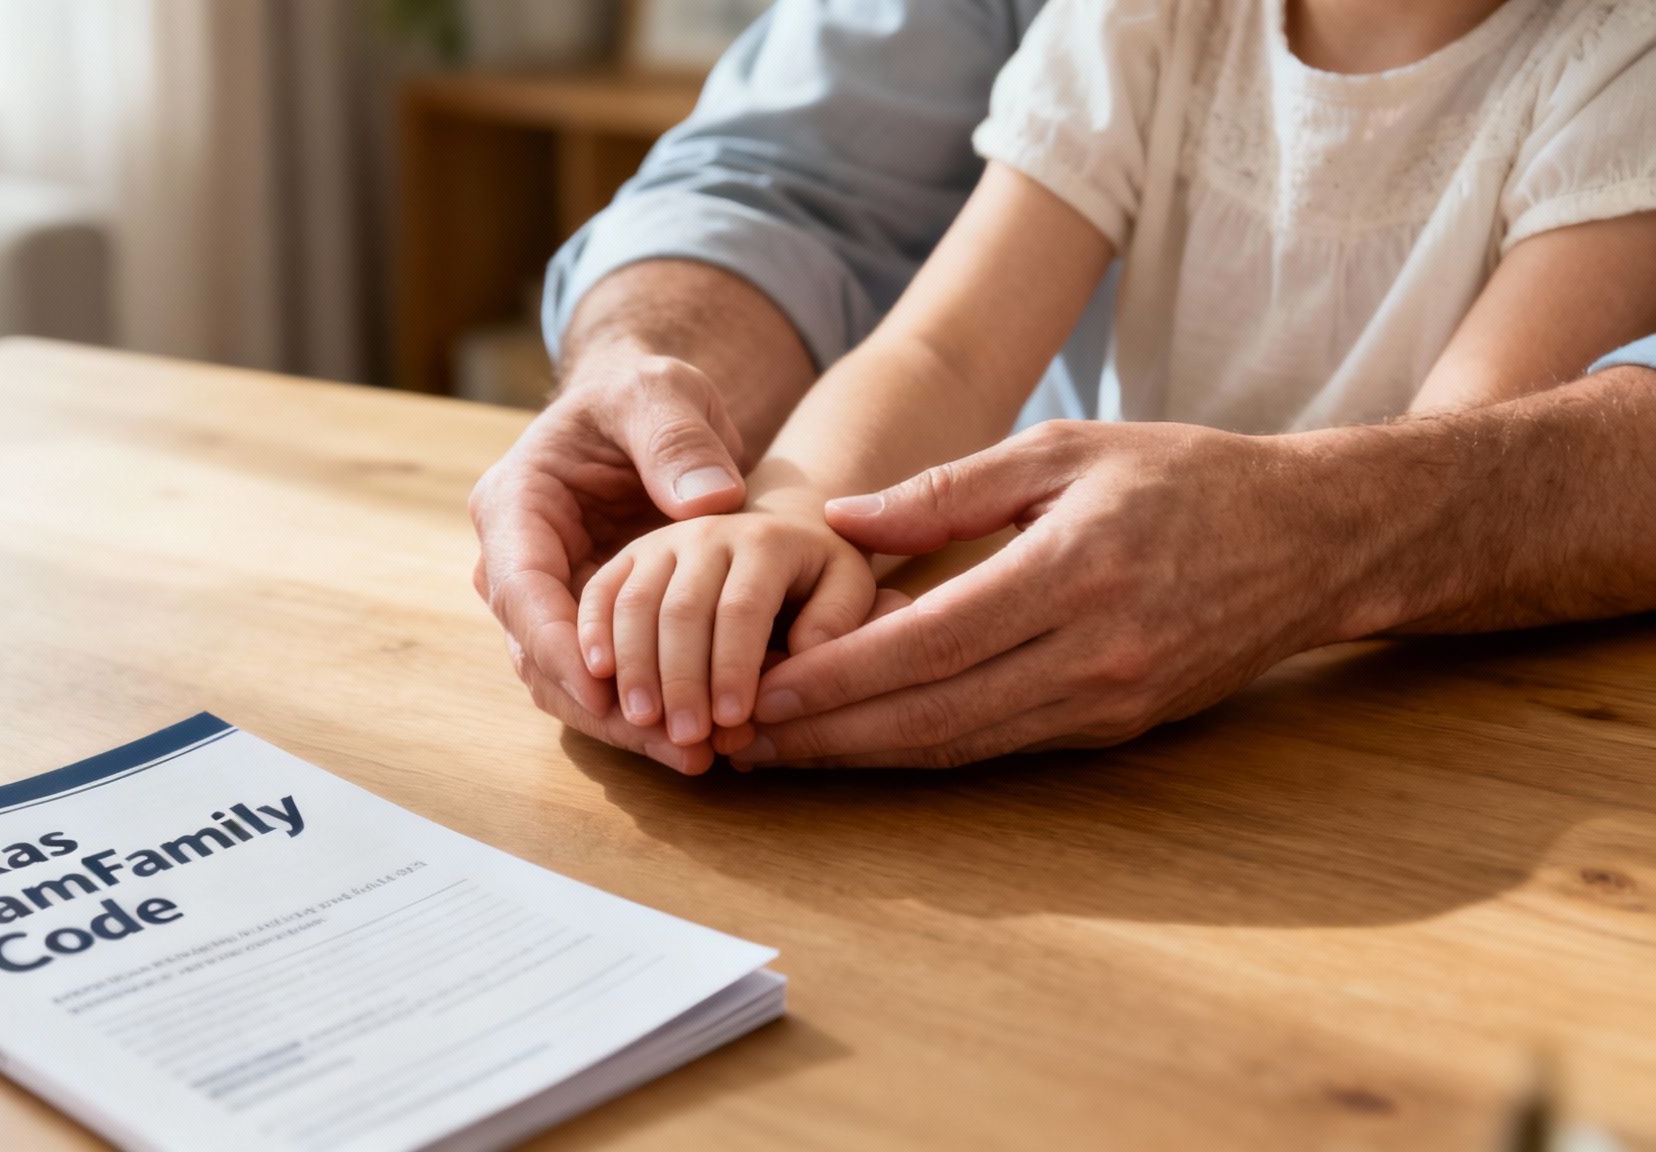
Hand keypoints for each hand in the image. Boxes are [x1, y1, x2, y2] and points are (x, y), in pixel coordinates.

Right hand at [470, 351, 751, 772]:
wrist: (651, 418)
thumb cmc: (645, 396)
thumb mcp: (661, 392)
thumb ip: (677, 439)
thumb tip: (707, 503)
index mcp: (514, 505)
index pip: (521, 589)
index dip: (559, 644)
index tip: (605, 687)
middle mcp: (516, 563)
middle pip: (538, 655)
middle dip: (602, 705)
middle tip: (673, 739)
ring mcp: (549, 602)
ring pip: (567, 685)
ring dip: (626, 726)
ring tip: (695, 754)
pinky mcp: (585, 627)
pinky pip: (603, 684)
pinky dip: (644, 715)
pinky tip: (699, 741)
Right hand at [577, 502, 876, 750]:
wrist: (779, 530)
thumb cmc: (820, 577)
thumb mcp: (849, 586)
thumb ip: (837, 619)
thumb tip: (805, 658)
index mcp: (766, 539)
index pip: (743, 607)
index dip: (735, 665)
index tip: (735, 719)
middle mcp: (706, 532)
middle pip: (681, 609)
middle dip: (680, 678)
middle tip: (684, 736)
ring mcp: (661, 542)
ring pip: (634, 603)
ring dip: (634, 667)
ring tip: (642, 723)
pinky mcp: (630, 557)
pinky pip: (601, 594)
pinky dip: (592, 636)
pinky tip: (596, 683)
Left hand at [733, 421, 1364, 767]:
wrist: (1316, 538)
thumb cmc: (1184, 476)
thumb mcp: (1065, 449)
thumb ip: (949, 490)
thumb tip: (841, 520)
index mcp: (1072, 570)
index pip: (926, 643)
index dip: (835, 678)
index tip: (759, 690)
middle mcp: (1094, 652)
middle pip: (933, 716)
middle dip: (829, 738)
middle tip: (741, 743)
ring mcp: (1112, 700)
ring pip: (964, 747)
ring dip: (867, 759)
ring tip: (784, 754)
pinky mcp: (1121, 726)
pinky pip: (1005, 747)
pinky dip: (927, 751)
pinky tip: (867, 744)